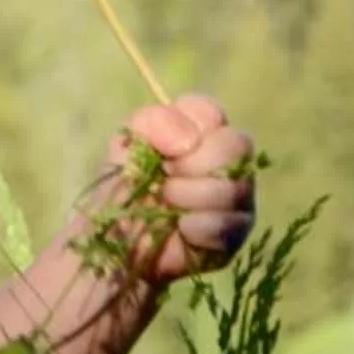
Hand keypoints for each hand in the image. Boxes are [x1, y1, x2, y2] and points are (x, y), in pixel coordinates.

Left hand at [97, 93, 255, 283]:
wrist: (115, 242)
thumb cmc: (122, 189)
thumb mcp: (126, 145)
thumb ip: (152, 122)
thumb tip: (188, 140)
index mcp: (200, 131)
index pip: (209, 111)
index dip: (186, 128)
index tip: (162, 150)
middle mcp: (228, 159)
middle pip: (235, 144)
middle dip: (190, 164)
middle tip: (164, 180)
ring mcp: (239, 195)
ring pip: (233, 185)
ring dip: (188, 196)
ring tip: (167, 205)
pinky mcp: (238, 231)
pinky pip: (226, 222)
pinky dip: (194, 226)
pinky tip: (180, 229)